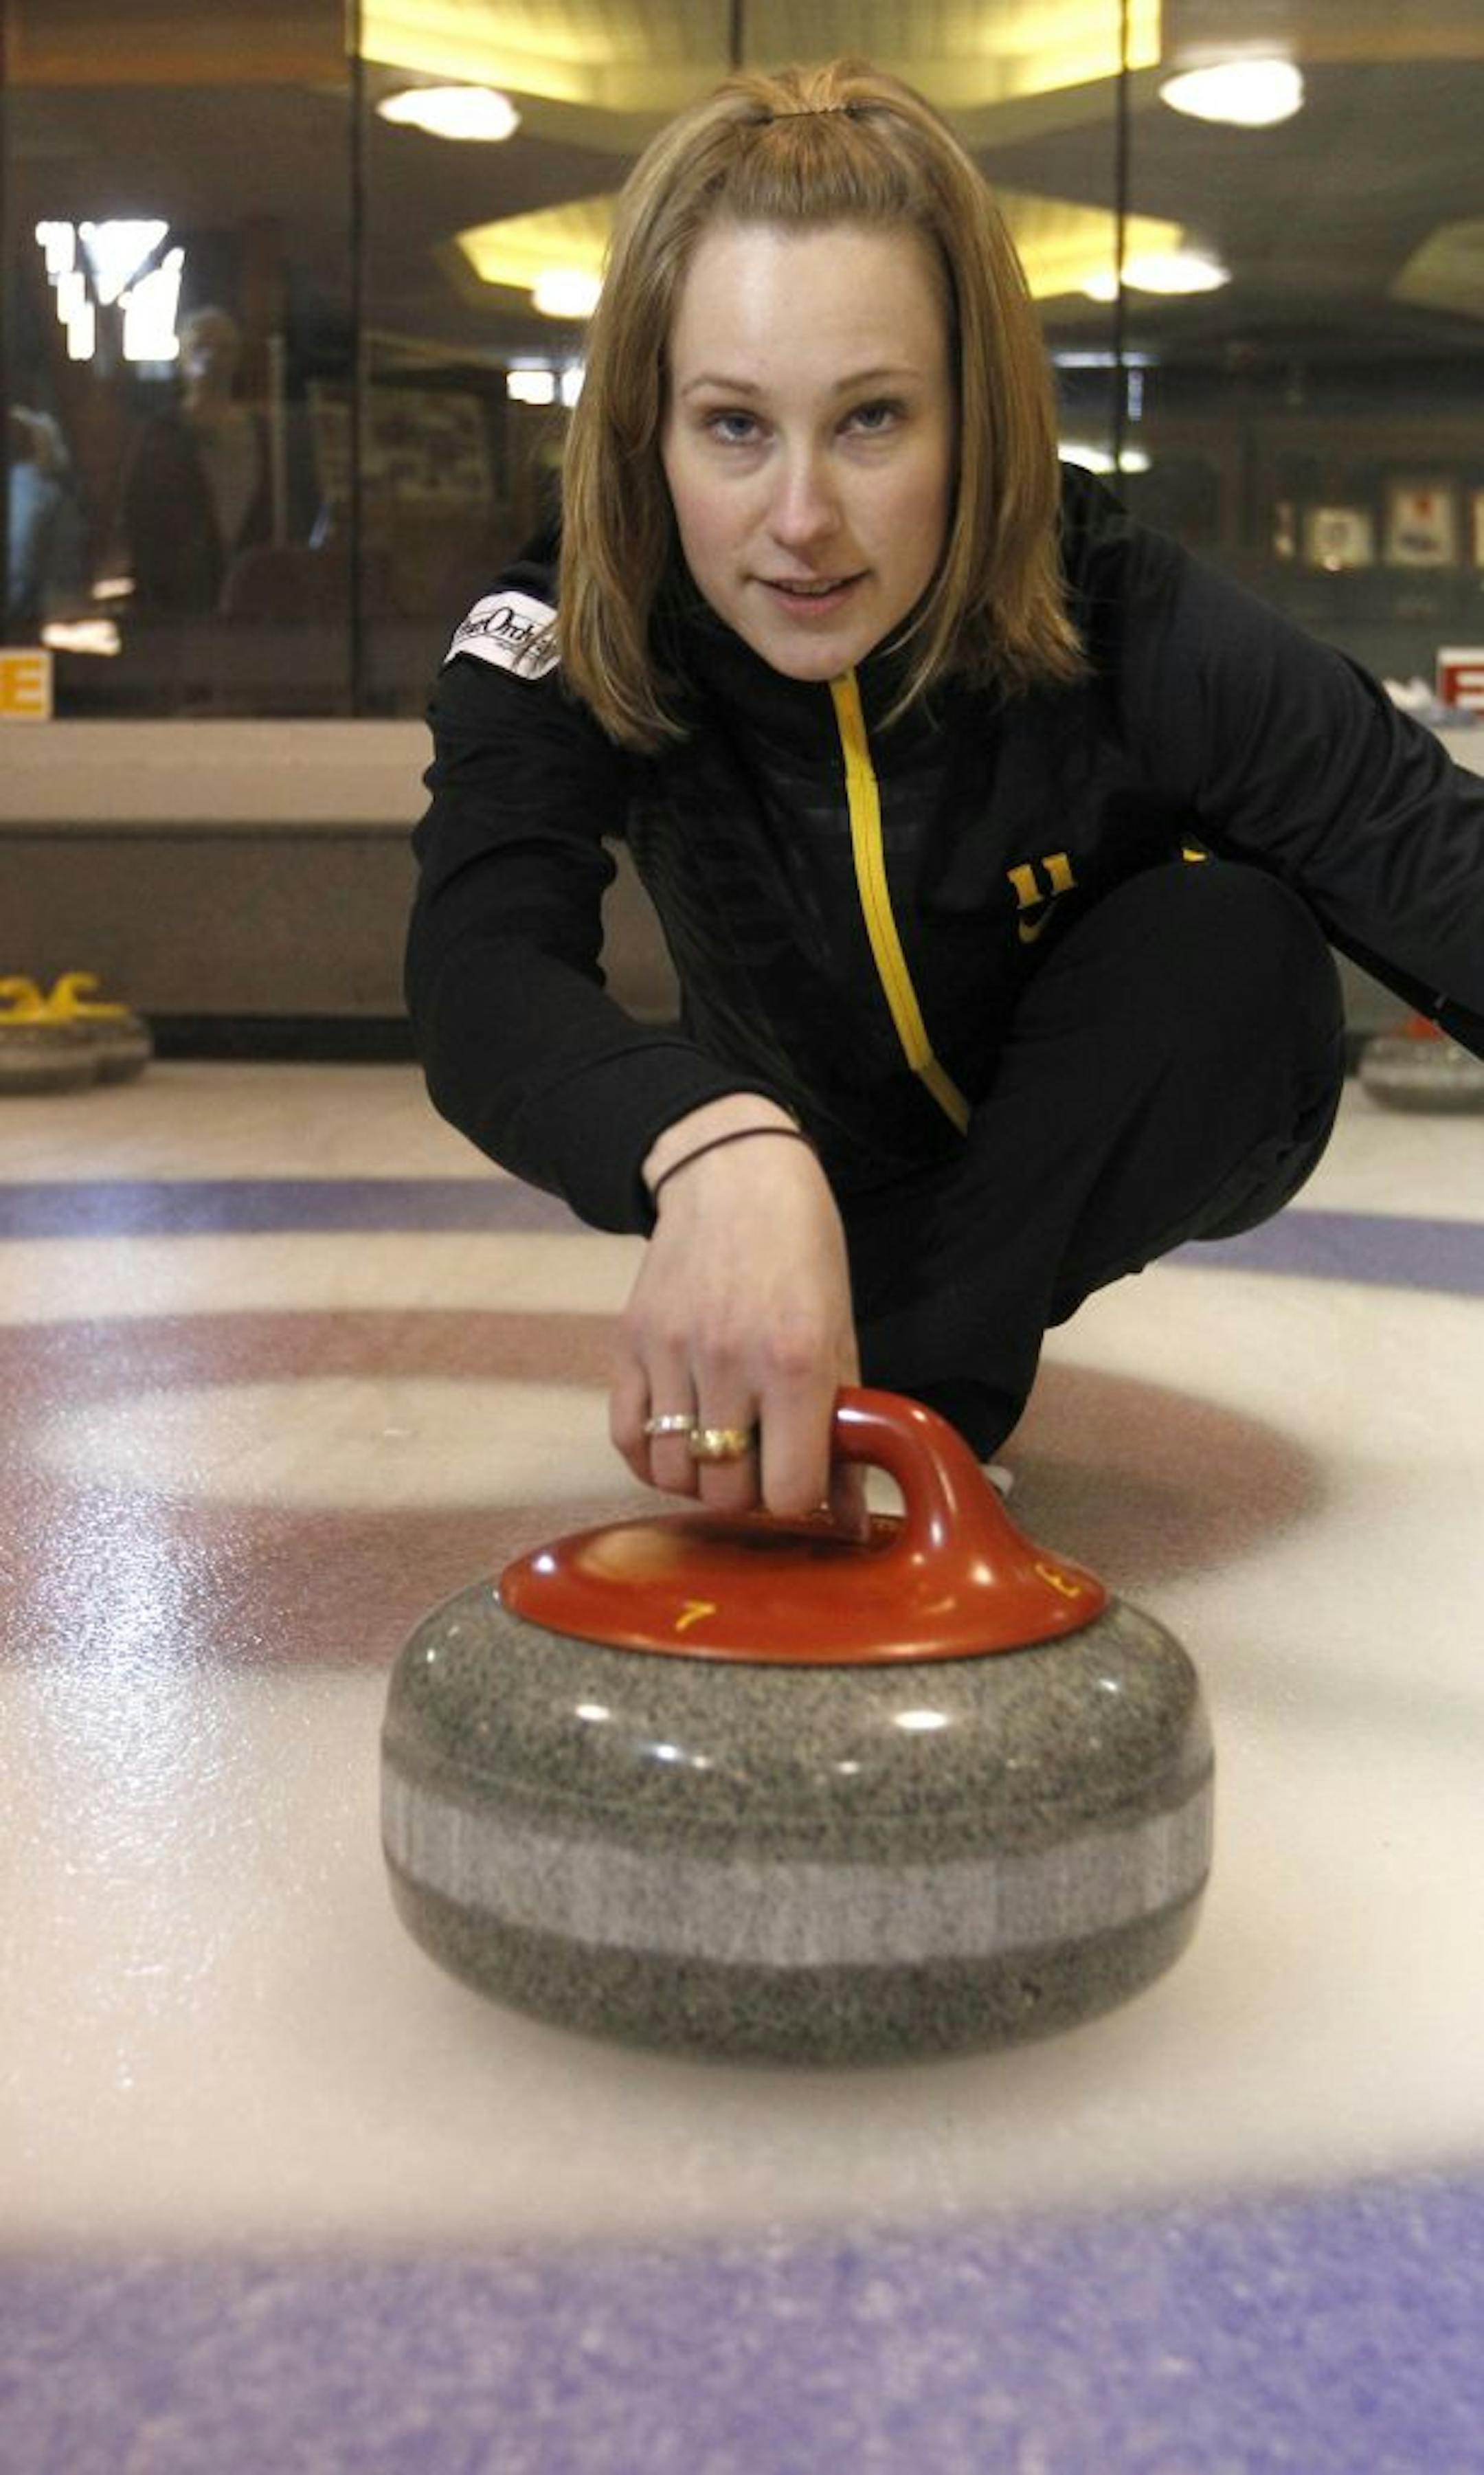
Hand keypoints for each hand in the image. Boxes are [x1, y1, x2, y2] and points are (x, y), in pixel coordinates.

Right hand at [610, 1102, 866, 1535]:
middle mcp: (729, 1360)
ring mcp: (671, 1351)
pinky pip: (625, 1439)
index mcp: (797, 1360)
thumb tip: (847, 1518)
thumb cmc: (803, 1256)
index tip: (800, 1474)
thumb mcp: (840, 1336)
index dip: (797, 1496)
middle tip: (762, 1460)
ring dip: (699, 1477)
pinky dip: (651, 1459)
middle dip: (748, 1491)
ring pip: (673, 1473)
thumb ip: (844, 1428)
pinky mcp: (628, 1342)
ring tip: (721, 1450)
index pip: (787, 1489)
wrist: (733, 1176)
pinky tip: (679, 1442)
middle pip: (726, 1491)